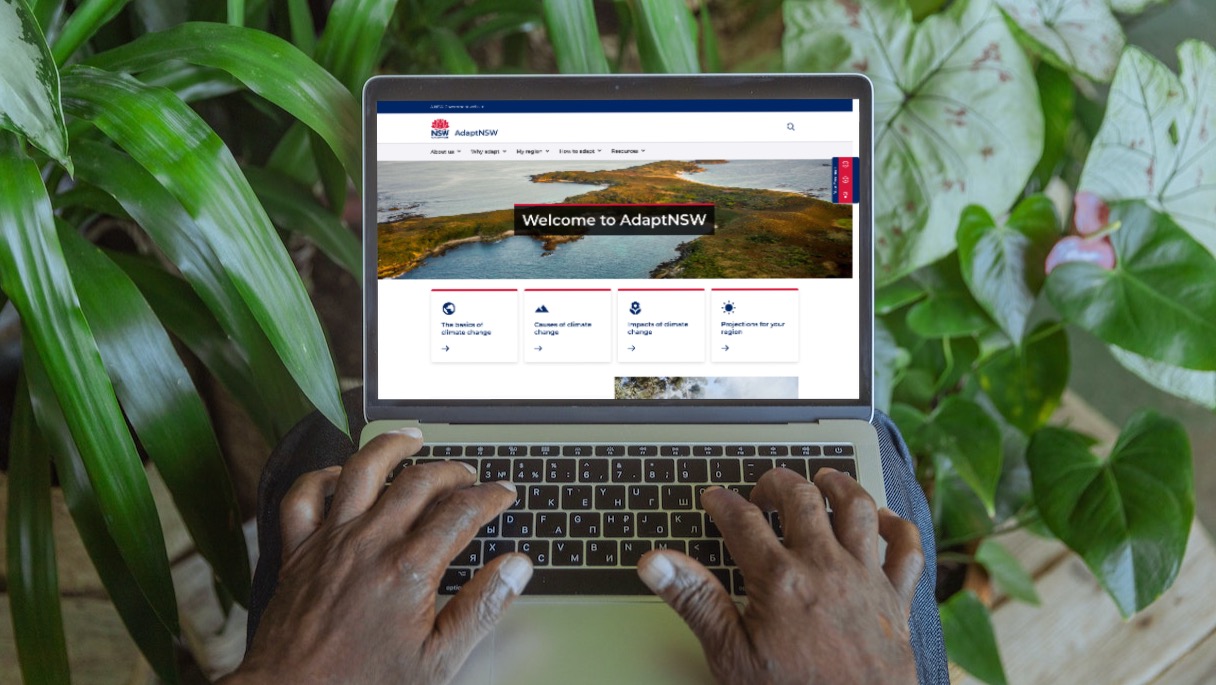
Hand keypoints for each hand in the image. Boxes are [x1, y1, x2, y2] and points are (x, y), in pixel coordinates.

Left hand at [222, 428, 532, 684]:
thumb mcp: (439, 661)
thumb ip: (482, 608)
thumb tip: (516, 568)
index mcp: (408, 570)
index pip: (461, 512)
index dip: (490, 496)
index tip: (503, 493)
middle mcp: (368, 545)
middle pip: (419, 482)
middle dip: (452, 470)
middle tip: (469, 475)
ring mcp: (329, 543)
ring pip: (361, 471)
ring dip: (390, 447)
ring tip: (411, 439)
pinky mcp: (297, 553)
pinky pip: (302, 498)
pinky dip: (321, 478)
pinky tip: (339, 475)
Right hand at [637, 467, 921, 684]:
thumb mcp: (730, 656)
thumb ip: (695, 601)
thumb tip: (656, 563)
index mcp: (780, 578)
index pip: (742, 521)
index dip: (723, 503)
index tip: (714, 498)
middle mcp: (825, 566)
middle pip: (801, 498)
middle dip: (777, 483)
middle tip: (762, 489)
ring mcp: (865, 578)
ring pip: (857, 508)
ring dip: (838, 486)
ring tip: (823, 479)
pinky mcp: (896, 598)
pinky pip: (907, 548)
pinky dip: (897, 526)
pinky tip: (883, 519)